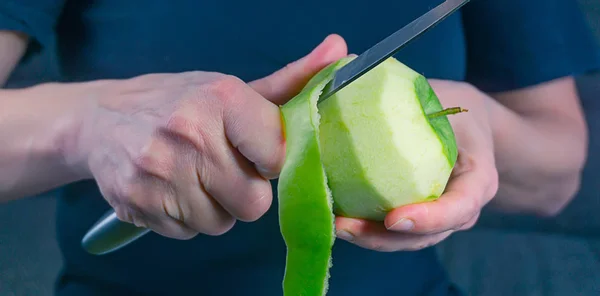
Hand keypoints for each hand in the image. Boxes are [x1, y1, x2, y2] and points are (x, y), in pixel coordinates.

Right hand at [69, 34, 347, 239]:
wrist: (100, 120)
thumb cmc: (176, 102)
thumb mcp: (229, 88)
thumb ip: (290, 80)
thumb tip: (341, 50)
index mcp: (220, 99)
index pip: (278, 158)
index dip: (270, 161)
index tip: (254, 152)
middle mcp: (189, 134)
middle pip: (253, 203)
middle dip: (244, 191)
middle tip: (222, 167)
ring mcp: (160, 172)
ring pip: (221, 223)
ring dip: (215, 207)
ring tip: (194, 177)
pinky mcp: (139, 203)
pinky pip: (188, 233)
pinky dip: (186, 218)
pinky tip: (172, 189)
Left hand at [335, 79, 498, 251]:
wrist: (464, 125)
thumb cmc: (453, 107)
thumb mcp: (442, 93)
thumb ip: (406, 88)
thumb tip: (344, 60)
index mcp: (478, 178)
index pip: (461, 207)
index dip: (431, 218)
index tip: (394, 218)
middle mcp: (461, 206)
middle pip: (427, 235)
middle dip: (385, 238)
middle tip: (345, 226)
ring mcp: (438, 217)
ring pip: (406, 241)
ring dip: (369, 239)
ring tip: (334, 226)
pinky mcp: (415, 216)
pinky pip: (392, 232)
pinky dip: (366, 229)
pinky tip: (335, 218)